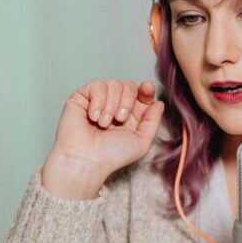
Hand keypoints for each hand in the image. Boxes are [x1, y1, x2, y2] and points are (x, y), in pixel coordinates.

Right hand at [41, 79, 164, 199]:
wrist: (86, 159)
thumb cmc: (112, 155)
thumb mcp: (141, 141)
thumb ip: (153, 121)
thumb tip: (159, 102)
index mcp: (130, 116)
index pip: (141, 94)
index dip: (146, 89)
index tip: (147, 88)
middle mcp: (115, 106)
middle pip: (129, 85)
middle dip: (128, 100)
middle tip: (120, 119)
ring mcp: (98, 100)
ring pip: (114, 84)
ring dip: (112, 105)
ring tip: (103, 124)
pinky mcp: (82, 97)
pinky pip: (97, 85)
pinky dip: (98, 101)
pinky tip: (93, 117)